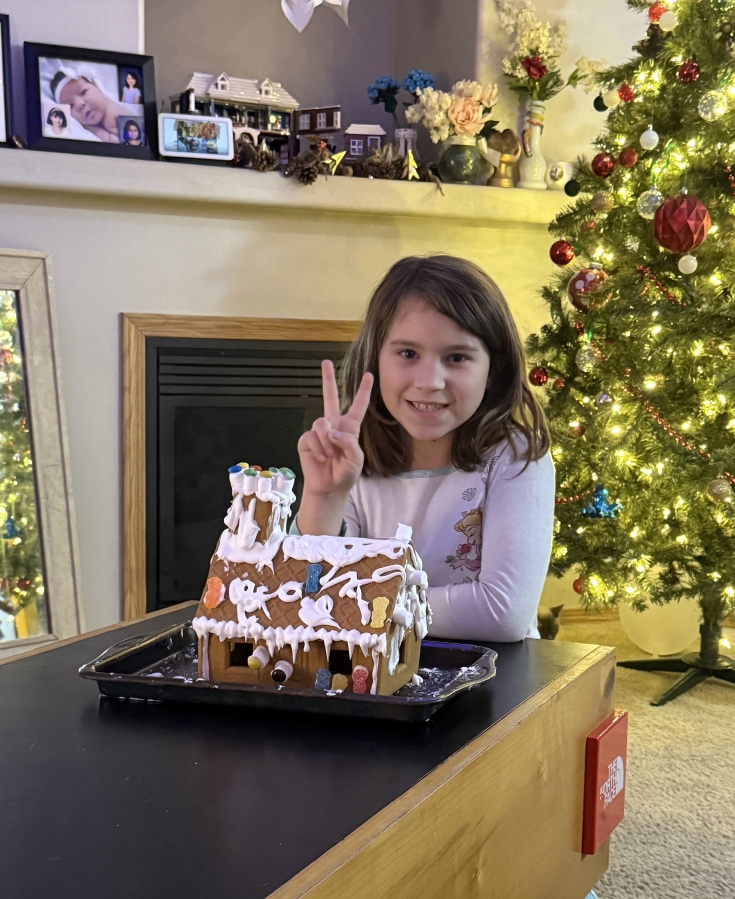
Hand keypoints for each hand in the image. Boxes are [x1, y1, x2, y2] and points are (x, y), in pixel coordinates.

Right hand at [297, 360, 373, 498]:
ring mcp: (319, 432)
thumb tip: (331, 432)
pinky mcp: (307, 439)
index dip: (363, 391)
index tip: (369, 375)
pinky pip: (311, 436)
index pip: (358, 405)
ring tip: (330, 455)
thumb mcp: (356, 459)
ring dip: (327, 442)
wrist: (329, 487)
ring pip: (321, 423)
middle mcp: (334, 425)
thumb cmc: (345, 474)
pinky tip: (321, 457)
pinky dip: (318, 448)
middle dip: (328, 379)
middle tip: (325, 362)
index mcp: (349, 427)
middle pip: (330, 397)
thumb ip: (348, 443)